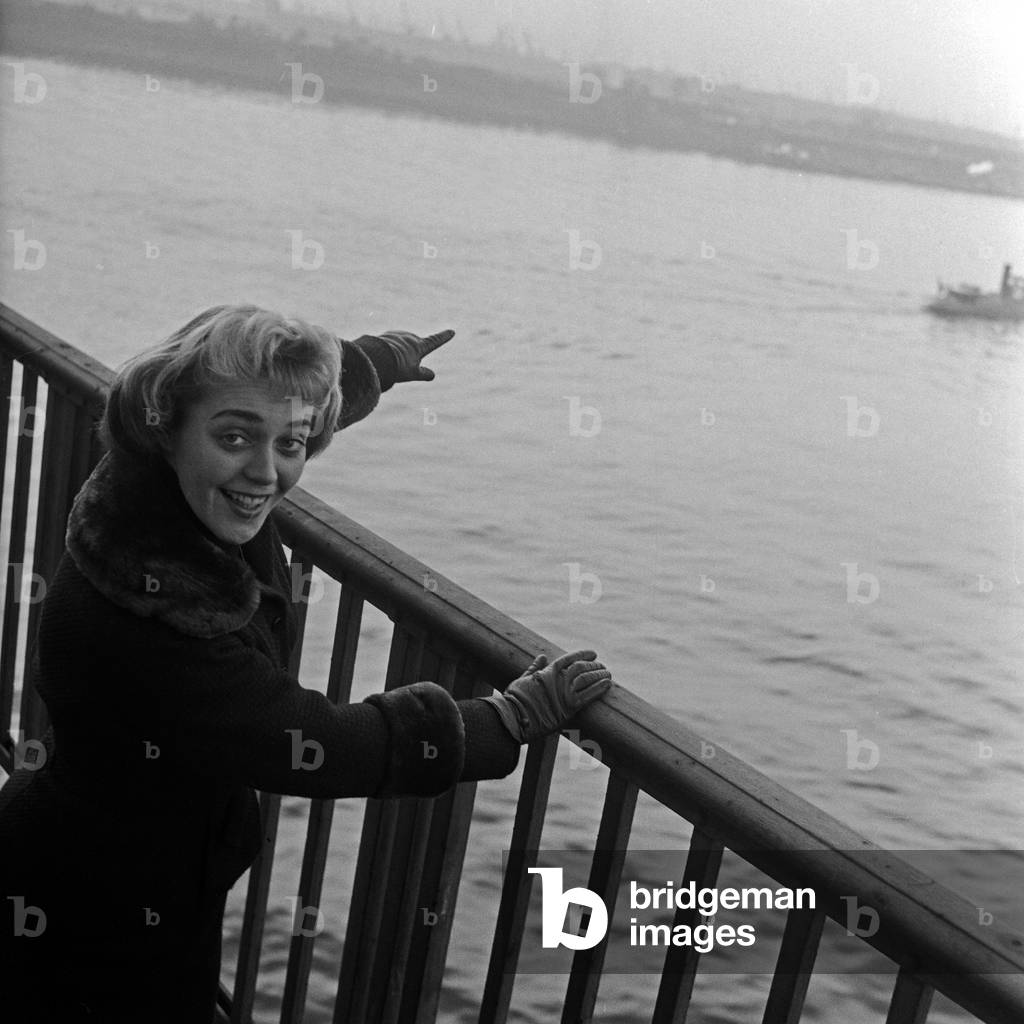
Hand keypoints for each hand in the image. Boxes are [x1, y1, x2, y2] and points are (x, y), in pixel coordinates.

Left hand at [376, 329, 453, 381]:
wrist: (377, 357)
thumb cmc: (398, 366)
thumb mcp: (413, 374)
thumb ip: (423, 374)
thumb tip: (432, 375)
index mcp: (420, 346)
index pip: (435, 341)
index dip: (443, 337)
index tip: (451, 331)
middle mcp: (409, 337)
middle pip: (415, 345)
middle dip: (412, 352)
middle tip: (404, 365)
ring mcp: (397, 335)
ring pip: (401, 344)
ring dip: (399, 351)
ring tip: (391, 363)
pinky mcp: (385, 336)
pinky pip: (389, 343)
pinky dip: (389, 349)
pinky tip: (383, 357)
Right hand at [483, 649, 613, 743]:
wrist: (515, 716)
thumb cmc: (515, 699)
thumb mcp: (523, 679)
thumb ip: (534, 668)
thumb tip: (542, 657)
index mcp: (548, 671)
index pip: (569, 658)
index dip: (583, 654)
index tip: (593, 653)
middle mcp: (559, 679)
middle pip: (582, 667)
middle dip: (594, 665)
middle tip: (602, 665)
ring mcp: (565, 693)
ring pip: (588, 679)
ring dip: (599, 674)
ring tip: (608, 674)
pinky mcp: (570, 708)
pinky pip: (589, 696)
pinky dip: (600, 688)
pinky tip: (608, 684)